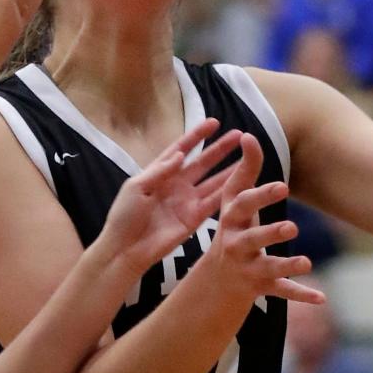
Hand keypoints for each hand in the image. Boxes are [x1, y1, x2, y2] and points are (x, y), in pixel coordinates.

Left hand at [98, 118, 243, 275]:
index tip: (214, 123)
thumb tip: (181, 155)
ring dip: (229, 169)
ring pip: (213, 181)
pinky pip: (213, 203)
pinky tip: (242, 182)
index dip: (197, 135)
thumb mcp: (136, 187)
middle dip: (220, 149)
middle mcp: (177, 184)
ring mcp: (187, 201)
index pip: (181, 149)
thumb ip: (160, 170)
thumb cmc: (124, 216)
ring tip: (248, 157)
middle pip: (202, 162)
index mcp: (160, 172)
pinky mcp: (194, 219)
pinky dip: (227, 192)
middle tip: (239, 136)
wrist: (125, 249)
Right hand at [203, 134, 323, 305]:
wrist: (218, 278)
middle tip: (291, 227)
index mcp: (231, 220)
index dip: (262, 196)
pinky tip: (322, 297)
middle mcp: (237, 244)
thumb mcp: (234, 200)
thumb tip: (247, 135)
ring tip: (306, 262)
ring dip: (286, 264)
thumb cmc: (234, 227)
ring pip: (267, 267)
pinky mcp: (262, 286)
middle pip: (252, 239)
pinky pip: (282, 292)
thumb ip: (245, 169)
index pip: (244, 205)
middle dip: (270, 233)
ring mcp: (249, 267)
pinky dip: (301, 294)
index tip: (283, 186)